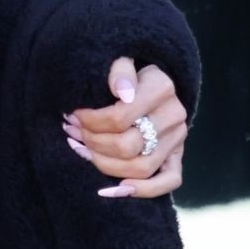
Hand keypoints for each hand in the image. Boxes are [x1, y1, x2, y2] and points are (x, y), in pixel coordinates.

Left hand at [61, 55, 186, 199]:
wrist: (144, 79)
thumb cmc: (123, 71)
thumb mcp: (118, 58)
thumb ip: (118, 70)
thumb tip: (122, 92)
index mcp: (162, 87)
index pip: (120, 117)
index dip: (90, 121)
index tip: (72, 115)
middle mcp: (174, 114)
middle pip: (127, 146)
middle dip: (93, 143)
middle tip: (73, 133)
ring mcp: (177, 138)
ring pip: (141, 167)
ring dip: (104, 164)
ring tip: (82, 150)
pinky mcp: (176, 156)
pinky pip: (169, 182)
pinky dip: (143, 190)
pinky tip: (114, 190)